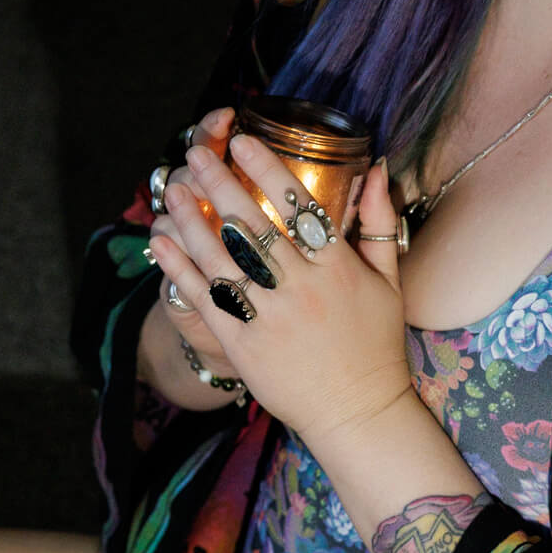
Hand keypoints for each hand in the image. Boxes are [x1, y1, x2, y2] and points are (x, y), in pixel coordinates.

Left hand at [146, 129, 412, 449]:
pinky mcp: (244, 346)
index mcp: (337, 267)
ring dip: (192, 220)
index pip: (297, 207)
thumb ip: (378, 223)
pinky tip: (163, 243)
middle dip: (219, 184)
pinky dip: (181, 269)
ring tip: (173, 190)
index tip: (242, 141)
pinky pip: (207, 300)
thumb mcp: (388, 281)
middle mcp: (302, 288)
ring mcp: (270, 318)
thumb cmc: (375, 345)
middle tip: (195, 154)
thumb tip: (378, 167)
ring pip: (222, 260)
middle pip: (252, 227)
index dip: (266, 169)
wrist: (357, 412)